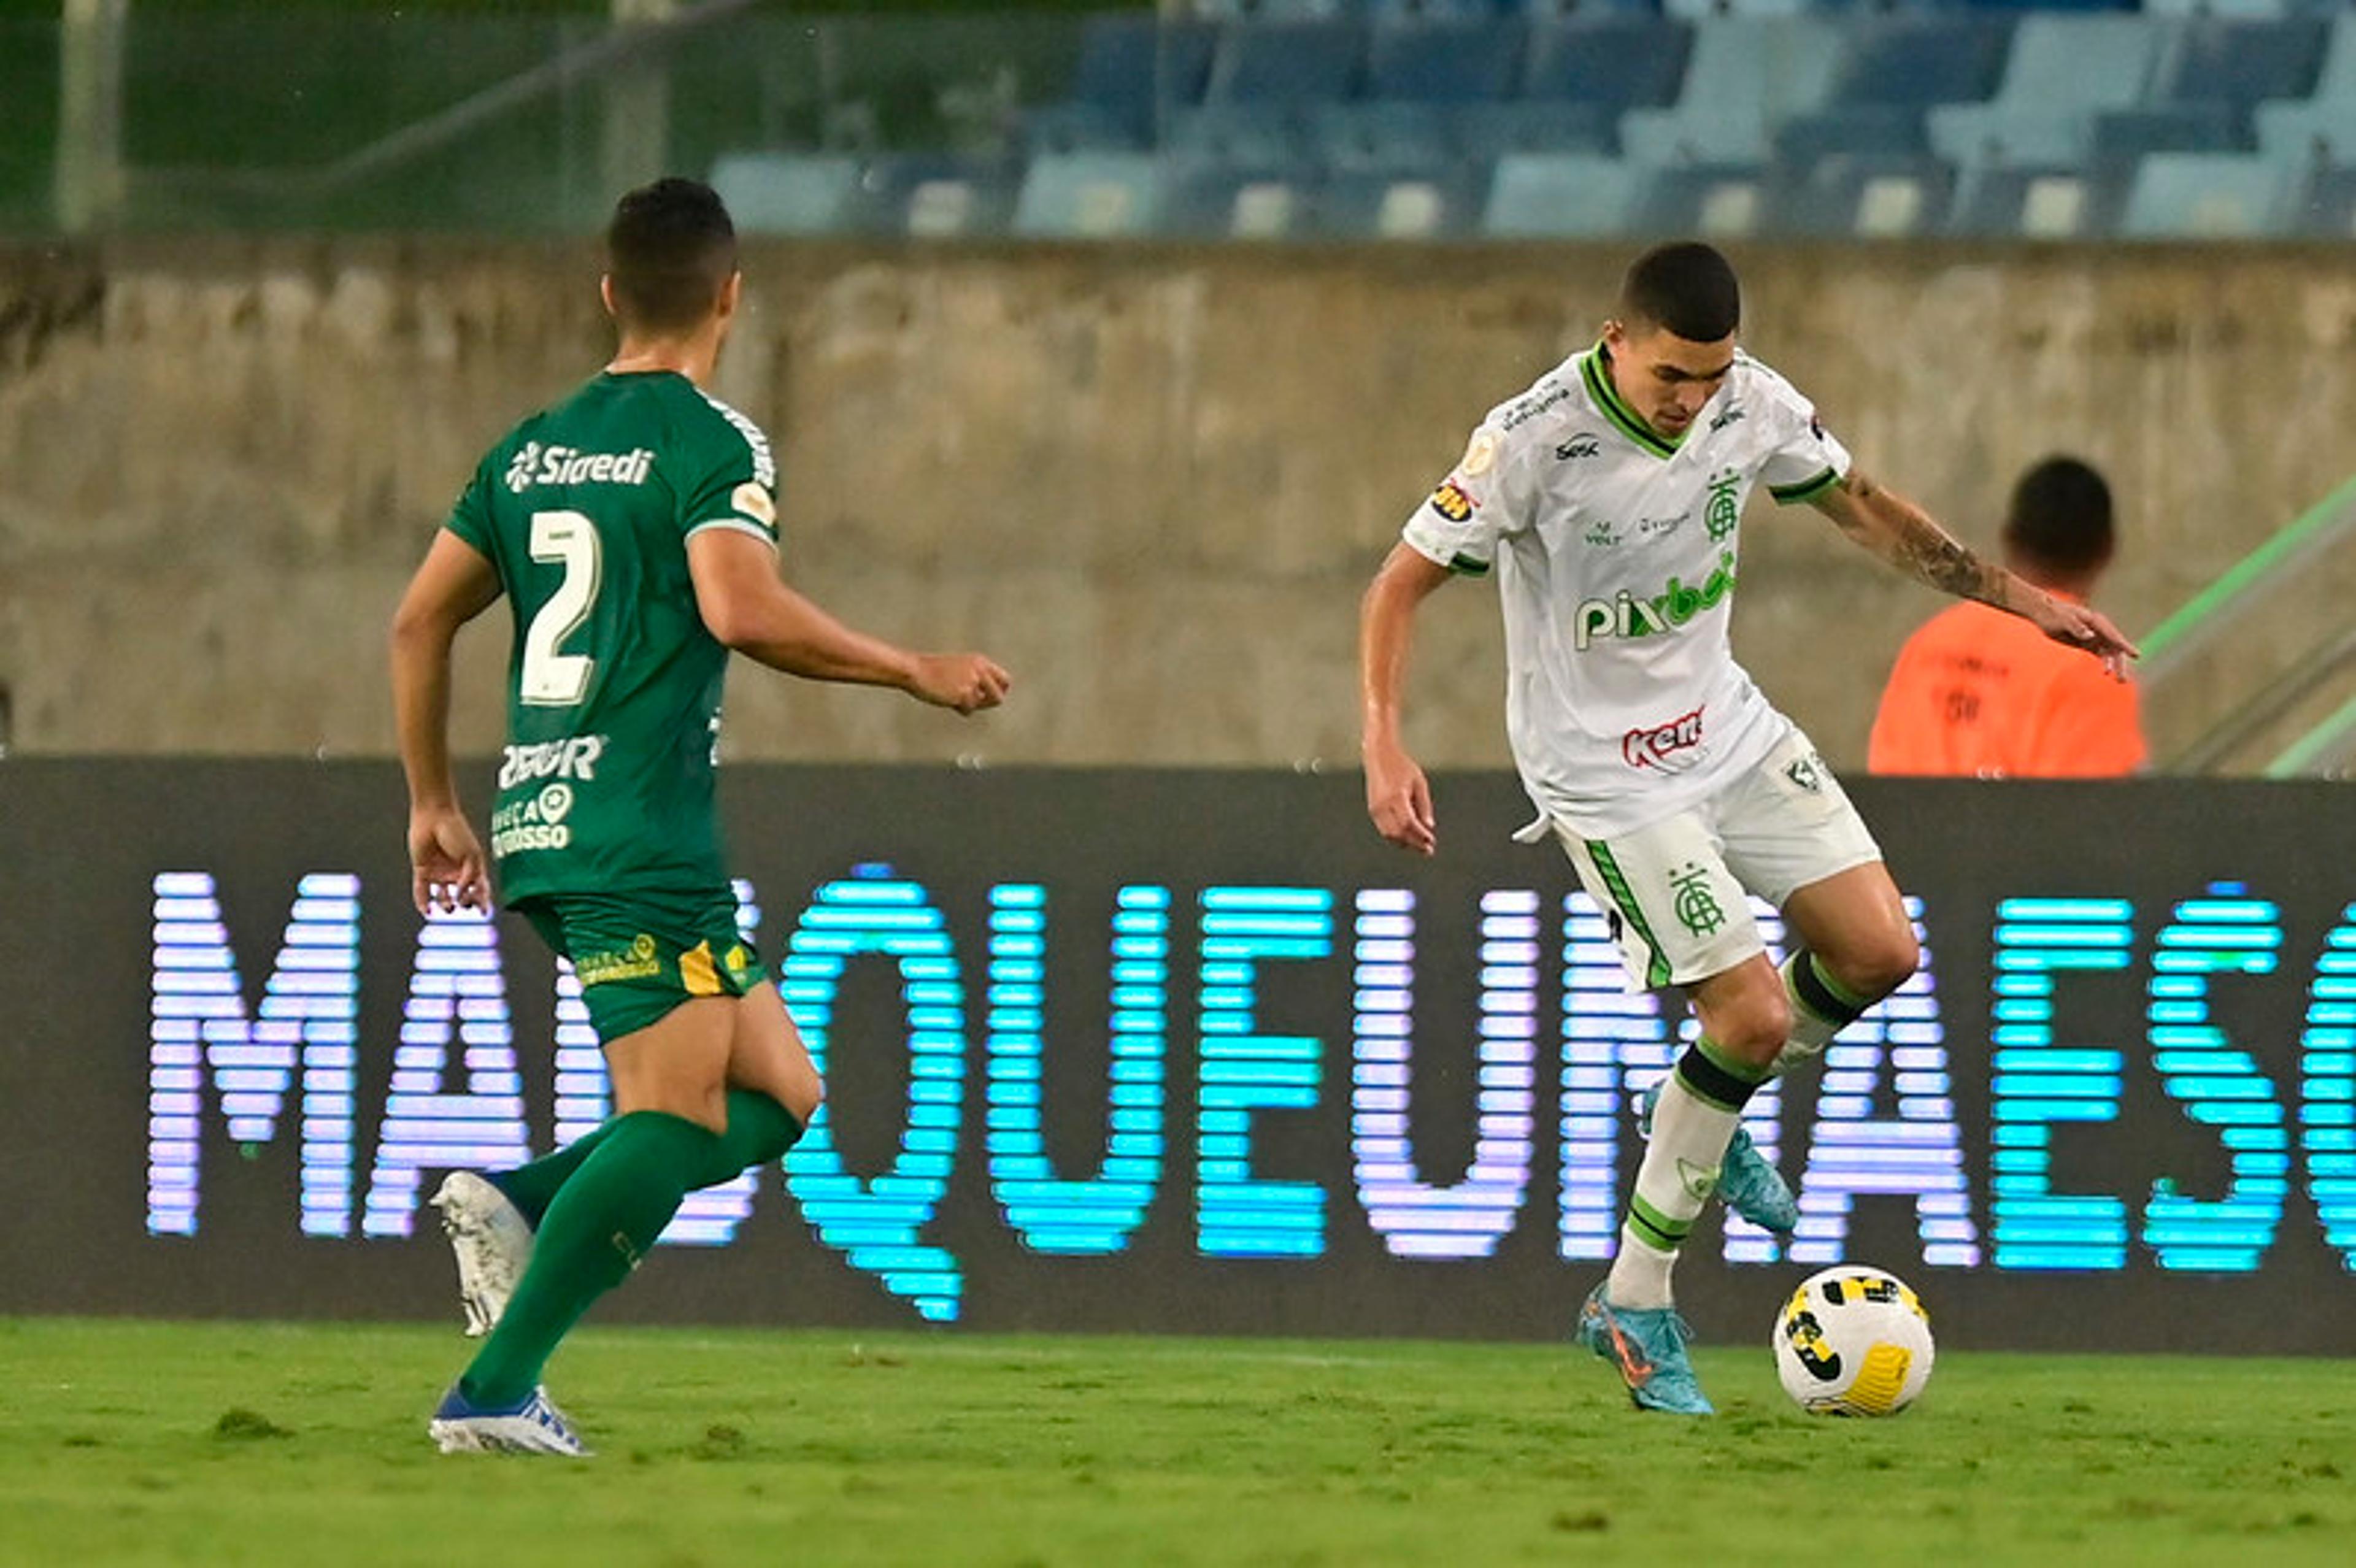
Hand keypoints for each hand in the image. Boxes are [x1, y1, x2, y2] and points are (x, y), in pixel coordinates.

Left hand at [409, 805, 490, 915]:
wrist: (434, 816)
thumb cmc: (457, 831)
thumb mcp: (471, 856)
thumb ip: (469, 878)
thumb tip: (461, 896)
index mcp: (471, 867)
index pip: (479, 889)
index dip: (482, 901)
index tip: (483, 912)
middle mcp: (455, 872)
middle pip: (462, 895)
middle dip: (466, 903)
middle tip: (465, 905)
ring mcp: (438, 872)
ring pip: (442, 896)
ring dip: (445, 905)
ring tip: (448, 907)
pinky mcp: (422, 870)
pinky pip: (421, 890)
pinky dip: (423, 902)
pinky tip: (427, 911)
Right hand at [909, 653, 1011, 714]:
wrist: (915, 670)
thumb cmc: (932, 672)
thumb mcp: (958, 669)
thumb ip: (974, 679)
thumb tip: (986, 699)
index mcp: (980, 661)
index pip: (1005, 680)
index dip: (999, 692)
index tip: (989, 698)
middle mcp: (980, 670)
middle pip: (998, 696)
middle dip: (987, 704)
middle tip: (972, 704)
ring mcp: (972, 682)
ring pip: (980, 705)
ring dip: (969, 705)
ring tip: (953, 697)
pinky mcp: (963, 693)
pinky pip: (968, 710)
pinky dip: (959, 709)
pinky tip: (946, 699)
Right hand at [1365, 742, 1436, 854]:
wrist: (1379, 755)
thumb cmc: (1402, 766)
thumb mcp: (1419, 783)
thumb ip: (1424, 805)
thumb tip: (1429, 826)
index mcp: (1396, 797)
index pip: (1409, 823)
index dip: (1420, 835)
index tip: (1432, 842)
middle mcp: (1383, 805)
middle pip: (1398, 833)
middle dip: (1414, 843)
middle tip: (1428, 850)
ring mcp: (1375, 808)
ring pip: (1389, 834)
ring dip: (1405, 842)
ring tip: (1419, 845)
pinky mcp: (1372, 809)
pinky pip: (1384, 829)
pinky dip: (1396, 836)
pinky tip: (1408, 836)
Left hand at [2023, 591, 2139, 679]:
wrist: (2043, 612)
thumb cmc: (2052, 614)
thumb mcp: (2062, 620)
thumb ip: (2076, 628)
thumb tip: (2091, 636)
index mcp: (2095, 621)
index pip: (2113, 635)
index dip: (2124, 646)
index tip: (2136, 655)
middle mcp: (2098, 629)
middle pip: (2114, 647)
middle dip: (2120, 663)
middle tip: (2123, 679)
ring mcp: (2094, 636)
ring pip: (2110, 652)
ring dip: (2115, 665)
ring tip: (2121, 681)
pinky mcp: (2088, 643)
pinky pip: (2101, 653)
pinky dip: (2105, 662)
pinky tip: (2107, 672)